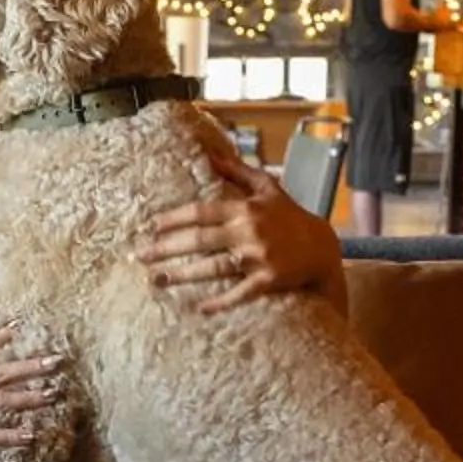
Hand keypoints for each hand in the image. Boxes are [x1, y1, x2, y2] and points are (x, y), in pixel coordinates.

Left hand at [136, 156, 345, 313]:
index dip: (173, 219)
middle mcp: (249, 231)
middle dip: (167, 248)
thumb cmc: (290, 217)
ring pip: (213, 267)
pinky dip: (221, 302)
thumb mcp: (268, 188)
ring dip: (183, 275)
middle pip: (200, 240)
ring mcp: (258, 257)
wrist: (322, 248)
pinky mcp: (269, 280)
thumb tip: (210, 154)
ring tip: (156, 280)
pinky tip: (200, 308)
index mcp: (245, 209)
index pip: (201, 212)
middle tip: (140, 256)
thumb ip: (237, 171)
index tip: (149, 227)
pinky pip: (240, 293)